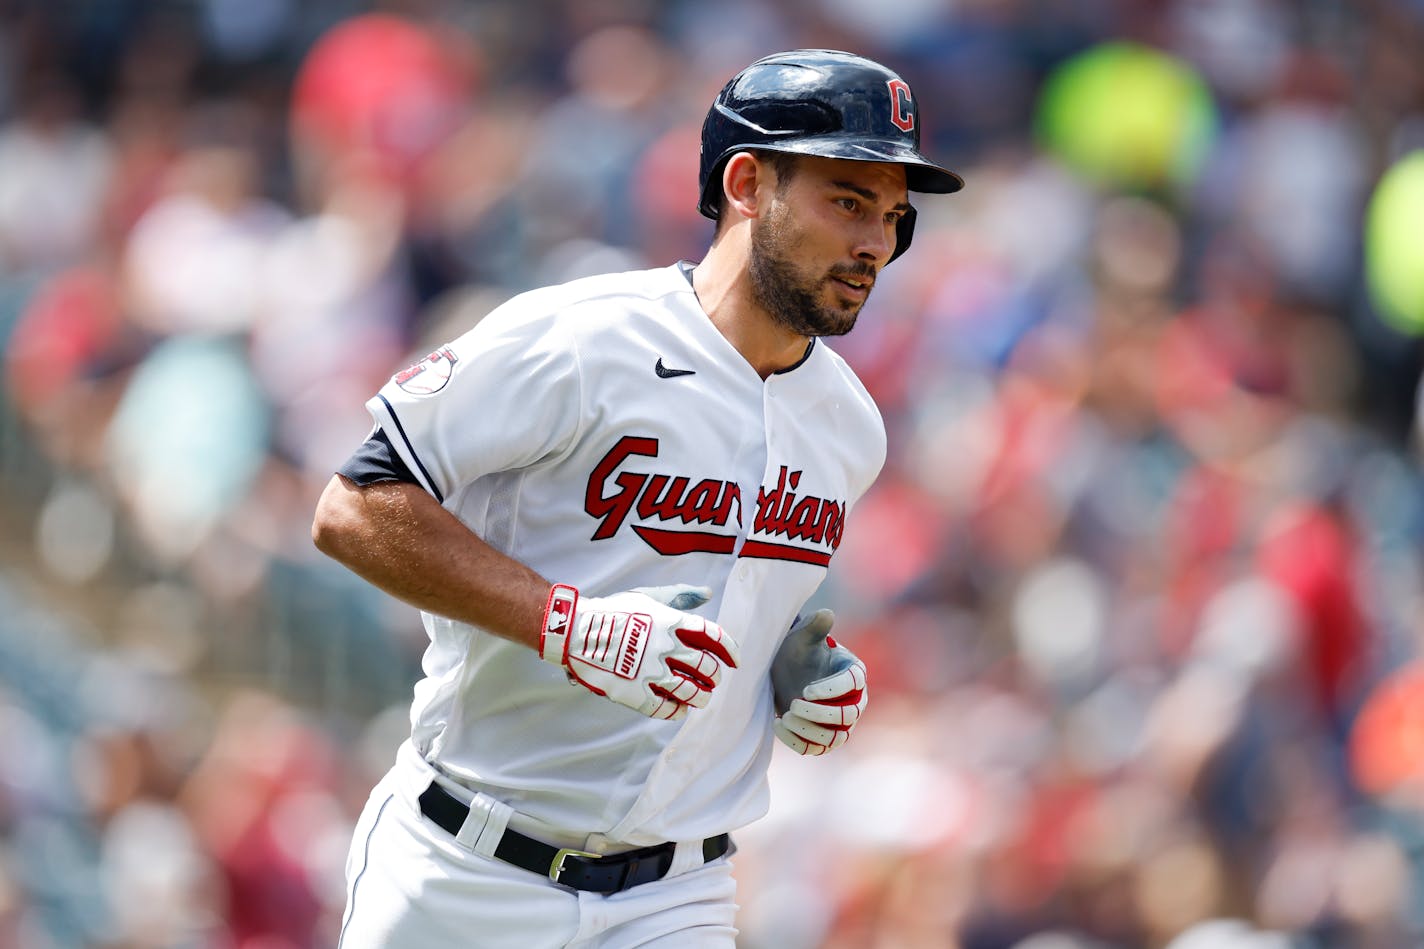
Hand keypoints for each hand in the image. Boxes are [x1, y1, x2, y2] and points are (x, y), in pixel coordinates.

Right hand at [541, 583, 739, 719]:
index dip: (730, 650)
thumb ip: (680, 596)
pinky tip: (679, 710)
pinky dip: (676, 711)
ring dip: (701, 697)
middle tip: (713, 680)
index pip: (714, 637)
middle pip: (706, 668)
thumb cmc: (614, 610)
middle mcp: (666, 647)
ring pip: (690, 692)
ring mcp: (650, 672)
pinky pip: (663, 709)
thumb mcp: (649, 596)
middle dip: (714, 676)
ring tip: (701, 698)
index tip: (735, 661)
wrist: (576, 629)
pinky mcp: (633, 692)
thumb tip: (706, 593)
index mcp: (672, 623)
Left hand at [770, 610, 867, 755]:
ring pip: (836, 737)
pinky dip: (799, 742)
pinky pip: (818, 749)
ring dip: (810, 731)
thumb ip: (814, 627)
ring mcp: (841, 722)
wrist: (785, 672)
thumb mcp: (802, 637)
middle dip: (820, 713)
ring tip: (785, 717)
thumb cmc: (797, 652)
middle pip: (848, 715)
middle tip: (793, 704)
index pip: (853, 684)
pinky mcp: (825, 738)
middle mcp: (855, 700)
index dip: (831, 690)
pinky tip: (778, 725)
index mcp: (854, 672)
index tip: (806, 690)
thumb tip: (826, 614)